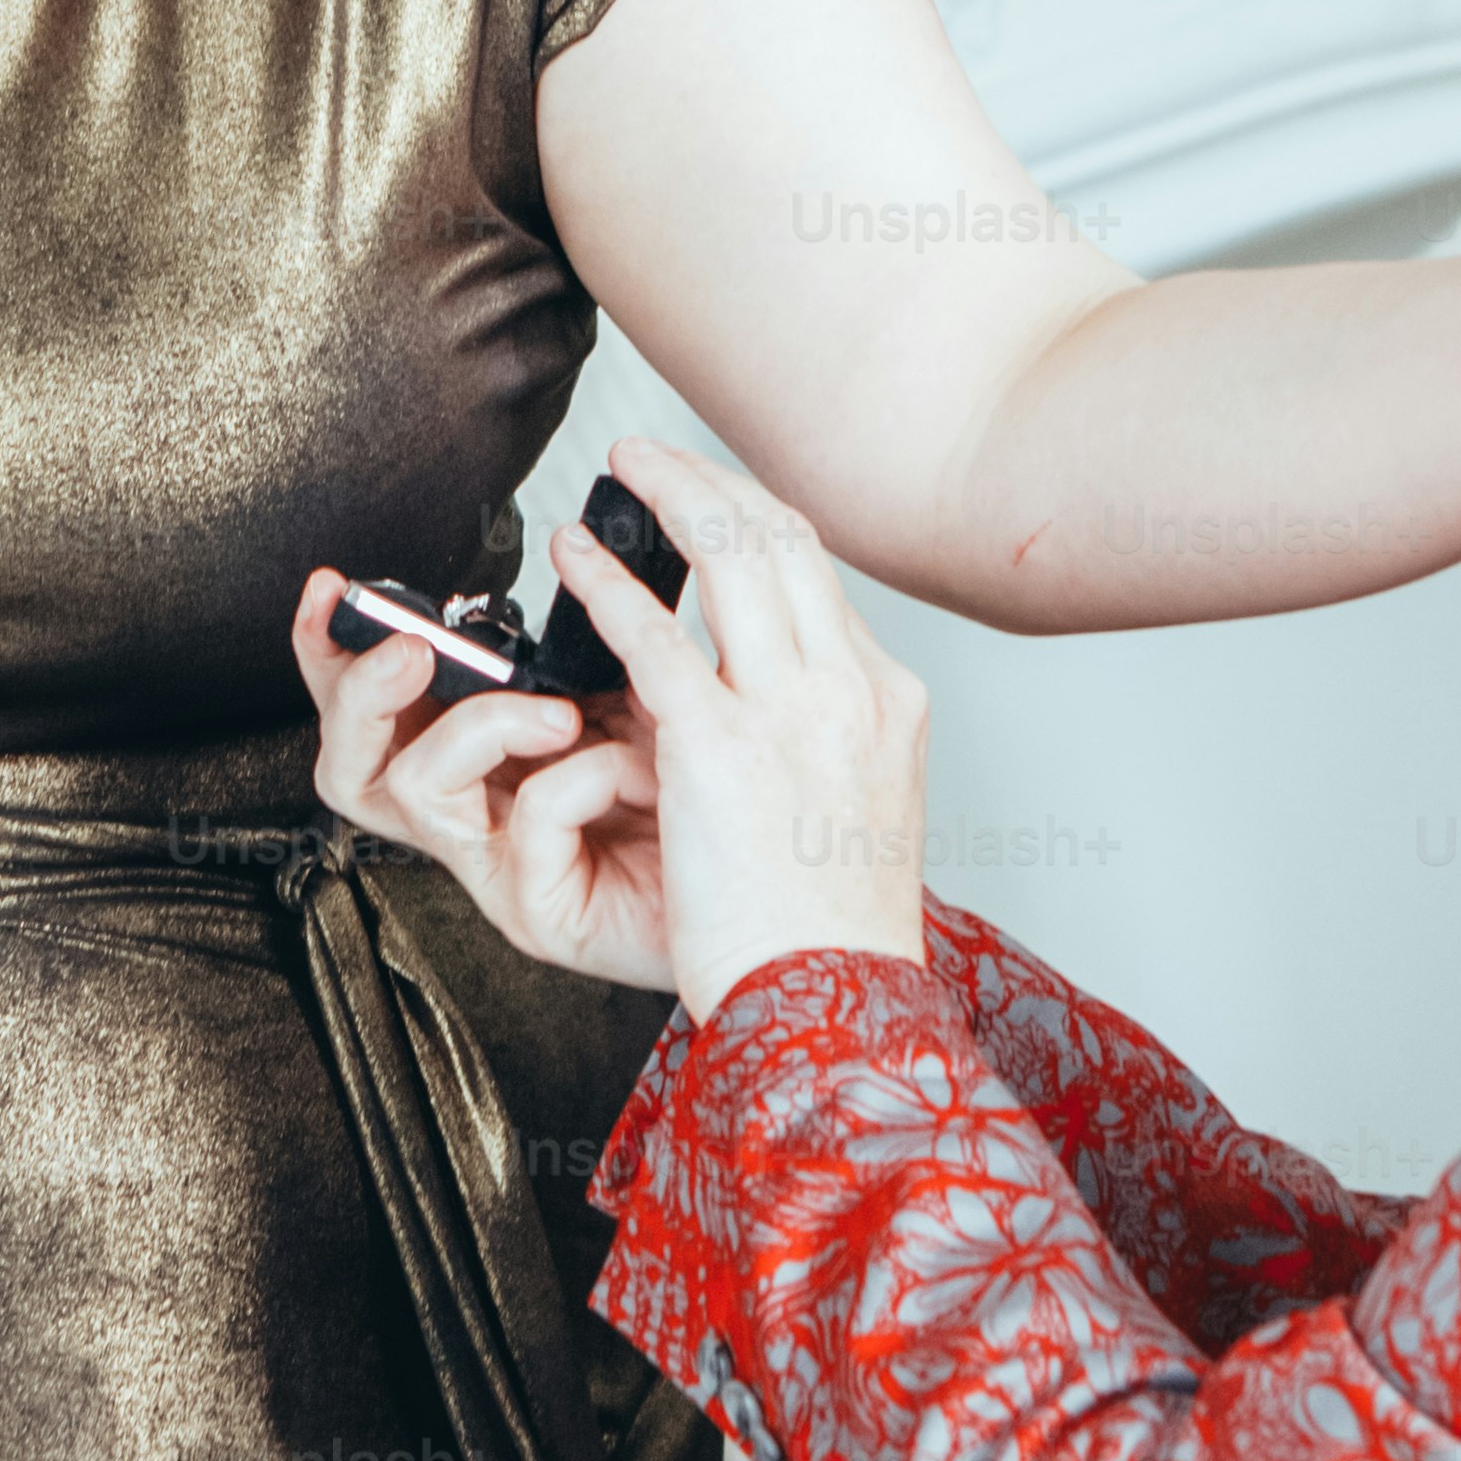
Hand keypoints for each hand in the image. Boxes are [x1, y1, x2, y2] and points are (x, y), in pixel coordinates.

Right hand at [300, 566, 672, 990]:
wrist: (769, 907)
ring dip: (483, 726)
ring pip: (411, 784)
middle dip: (358, 691)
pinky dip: (583, 778)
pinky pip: (524, 822)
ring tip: (561, 715)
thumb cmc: (701, 809)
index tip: (331, 588)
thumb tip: (582, 556)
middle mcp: (473, 811)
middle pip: (348, 760)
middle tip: (412, 653)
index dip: (329, 651)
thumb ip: (591, 644)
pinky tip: (635, 775)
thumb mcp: (637, 698)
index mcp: (482, 756)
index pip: (370, 705)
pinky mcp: (537, 908)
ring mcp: (496, 862)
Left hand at [529, 435, 932, 1020]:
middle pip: (784, 539)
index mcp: (886, 699)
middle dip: (714, 481)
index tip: (712, 499)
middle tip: (654, 457)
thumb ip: (828, 733)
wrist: (838, 1003)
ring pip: (733, 557)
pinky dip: (610, 583)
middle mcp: (849, 688)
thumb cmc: (838, 930)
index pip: (820, 574)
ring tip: (620, 470)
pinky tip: (574, 558)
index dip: (757, 519)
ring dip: (670, 496)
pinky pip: (656, 637)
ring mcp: (790, 711)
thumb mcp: (864, 805)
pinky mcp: (720, 748)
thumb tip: (780, 696)